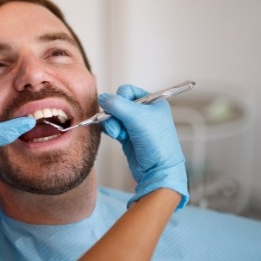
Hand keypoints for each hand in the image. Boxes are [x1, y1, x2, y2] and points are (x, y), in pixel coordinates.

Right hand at [98, 84, 188, 209]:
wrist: (158, 169)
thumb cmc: (155, 142)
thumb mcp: (136, 117)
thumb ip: (116, 104)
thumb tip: (102, 97)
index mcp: (153, 102)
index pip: (128, 91)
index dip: (120, 98)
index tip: (121, 109)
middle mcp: (144, 112)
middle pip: (118, 104)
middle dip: (114, 114)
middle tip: (119, 125)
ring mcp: (135, 125)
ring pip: (113, 116)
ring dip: (112, 124)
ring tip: (119, 134)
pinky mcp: (128, 136)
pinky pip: (113, 127)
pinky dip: (112, 130)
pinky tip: (117, 137)